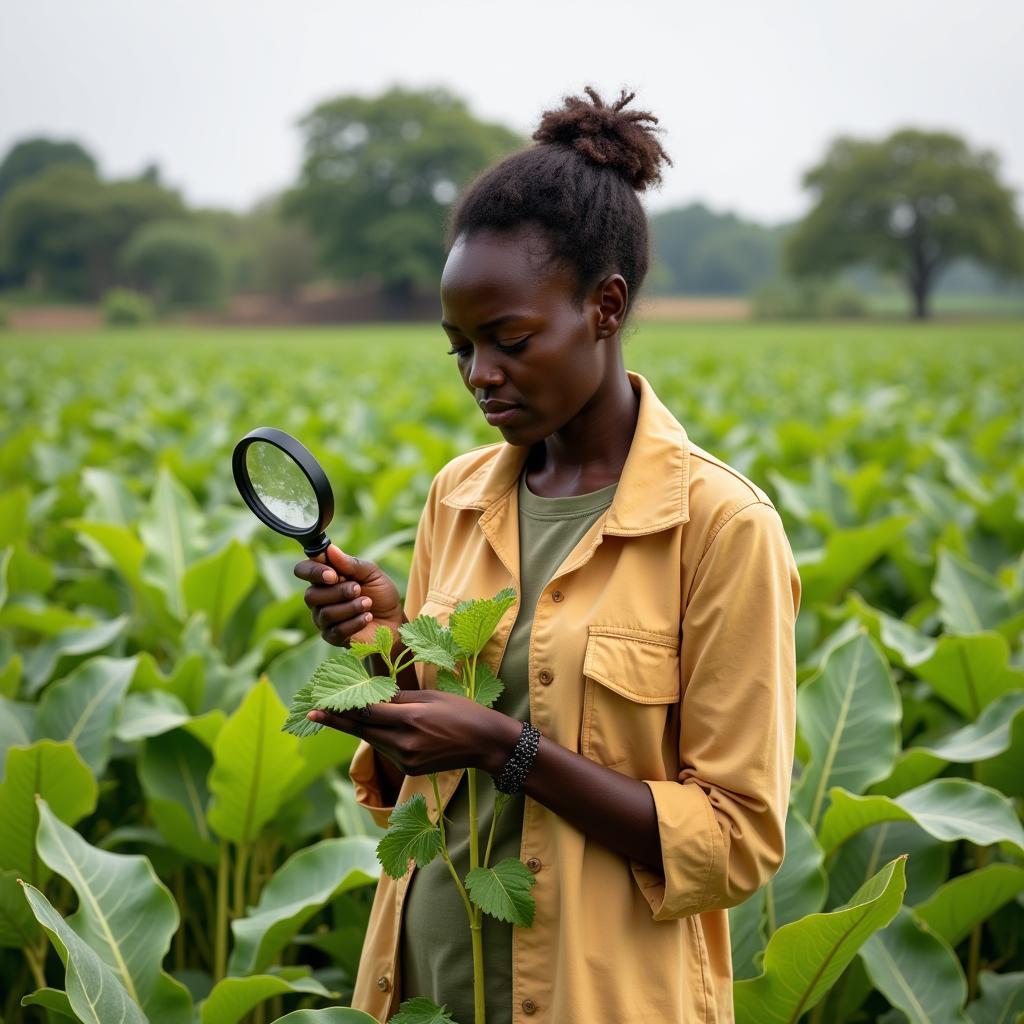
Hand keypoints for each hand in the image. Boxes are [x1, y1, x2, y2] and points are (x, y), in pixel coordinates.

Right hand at [294, 543, 403, 648]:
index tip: (334, 574)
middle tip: (358, 589)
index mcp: (325, 578)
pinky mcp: (332, 636)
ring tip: (367, 603)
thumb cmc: (380, 594)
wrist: (393, 620)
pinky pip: (336, 630)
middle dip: (338, 592)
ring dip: (351, 606)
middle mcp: (319, 598)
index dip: (313, 571)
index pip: (303, 570)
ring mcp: (323, 619)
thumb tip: (330, 549)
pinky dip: (355, 621)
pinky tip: (367, 617)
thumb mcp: (371, 573)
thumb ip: (351, 563)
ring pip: (325, 613)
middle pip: (310, 595)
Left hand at [306, 689, 518, 775]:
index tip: (320, 704)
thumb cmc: (460, 712)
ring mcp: (406, 759)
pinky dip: (379, 738)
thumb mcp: (429, 697)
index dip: (342, 708)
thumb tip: (372, 696)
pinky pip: (387, 750)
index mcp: (410, 719)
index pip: (367, 712)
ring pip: (373, 741)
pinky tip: (377, 728)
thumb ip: (397, 699)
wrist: (484, 743)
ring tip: (339, 716)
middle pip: (363, 730)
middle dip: (338, 721)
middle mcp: (405, 742)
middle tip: (312, 713)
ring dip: (359, 729)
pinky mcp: (410, 769)